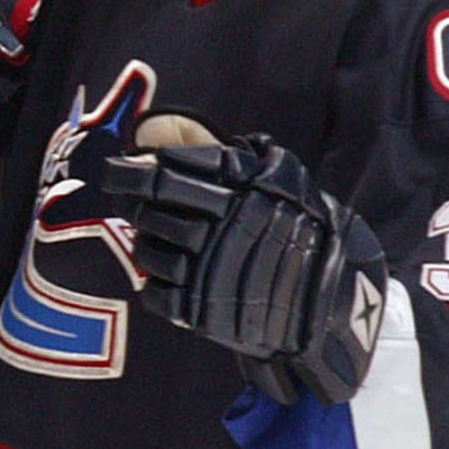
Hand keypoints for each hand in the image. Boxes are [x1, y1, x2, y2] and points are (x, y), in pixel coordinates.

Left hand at [101, 113, 386, 405]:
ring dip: (144, 243)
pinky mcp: (206, 310)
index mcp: (238, 190)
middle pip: (149, 209)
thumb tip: (172, 138)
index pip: (162, 174)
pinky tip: (163, 276)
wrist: (331, 299)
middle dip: (133, 205)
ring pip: (148, 250)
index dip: (128, 171)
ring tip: (154, 240)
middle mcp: (222, 227)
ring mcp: (212, 270)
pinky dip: (151, 285)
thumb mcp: (281, 177)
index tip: (116, 170)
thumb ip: (235, 155)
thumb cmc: (302, 228)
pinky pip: (155, 293)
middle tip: (134, 204)